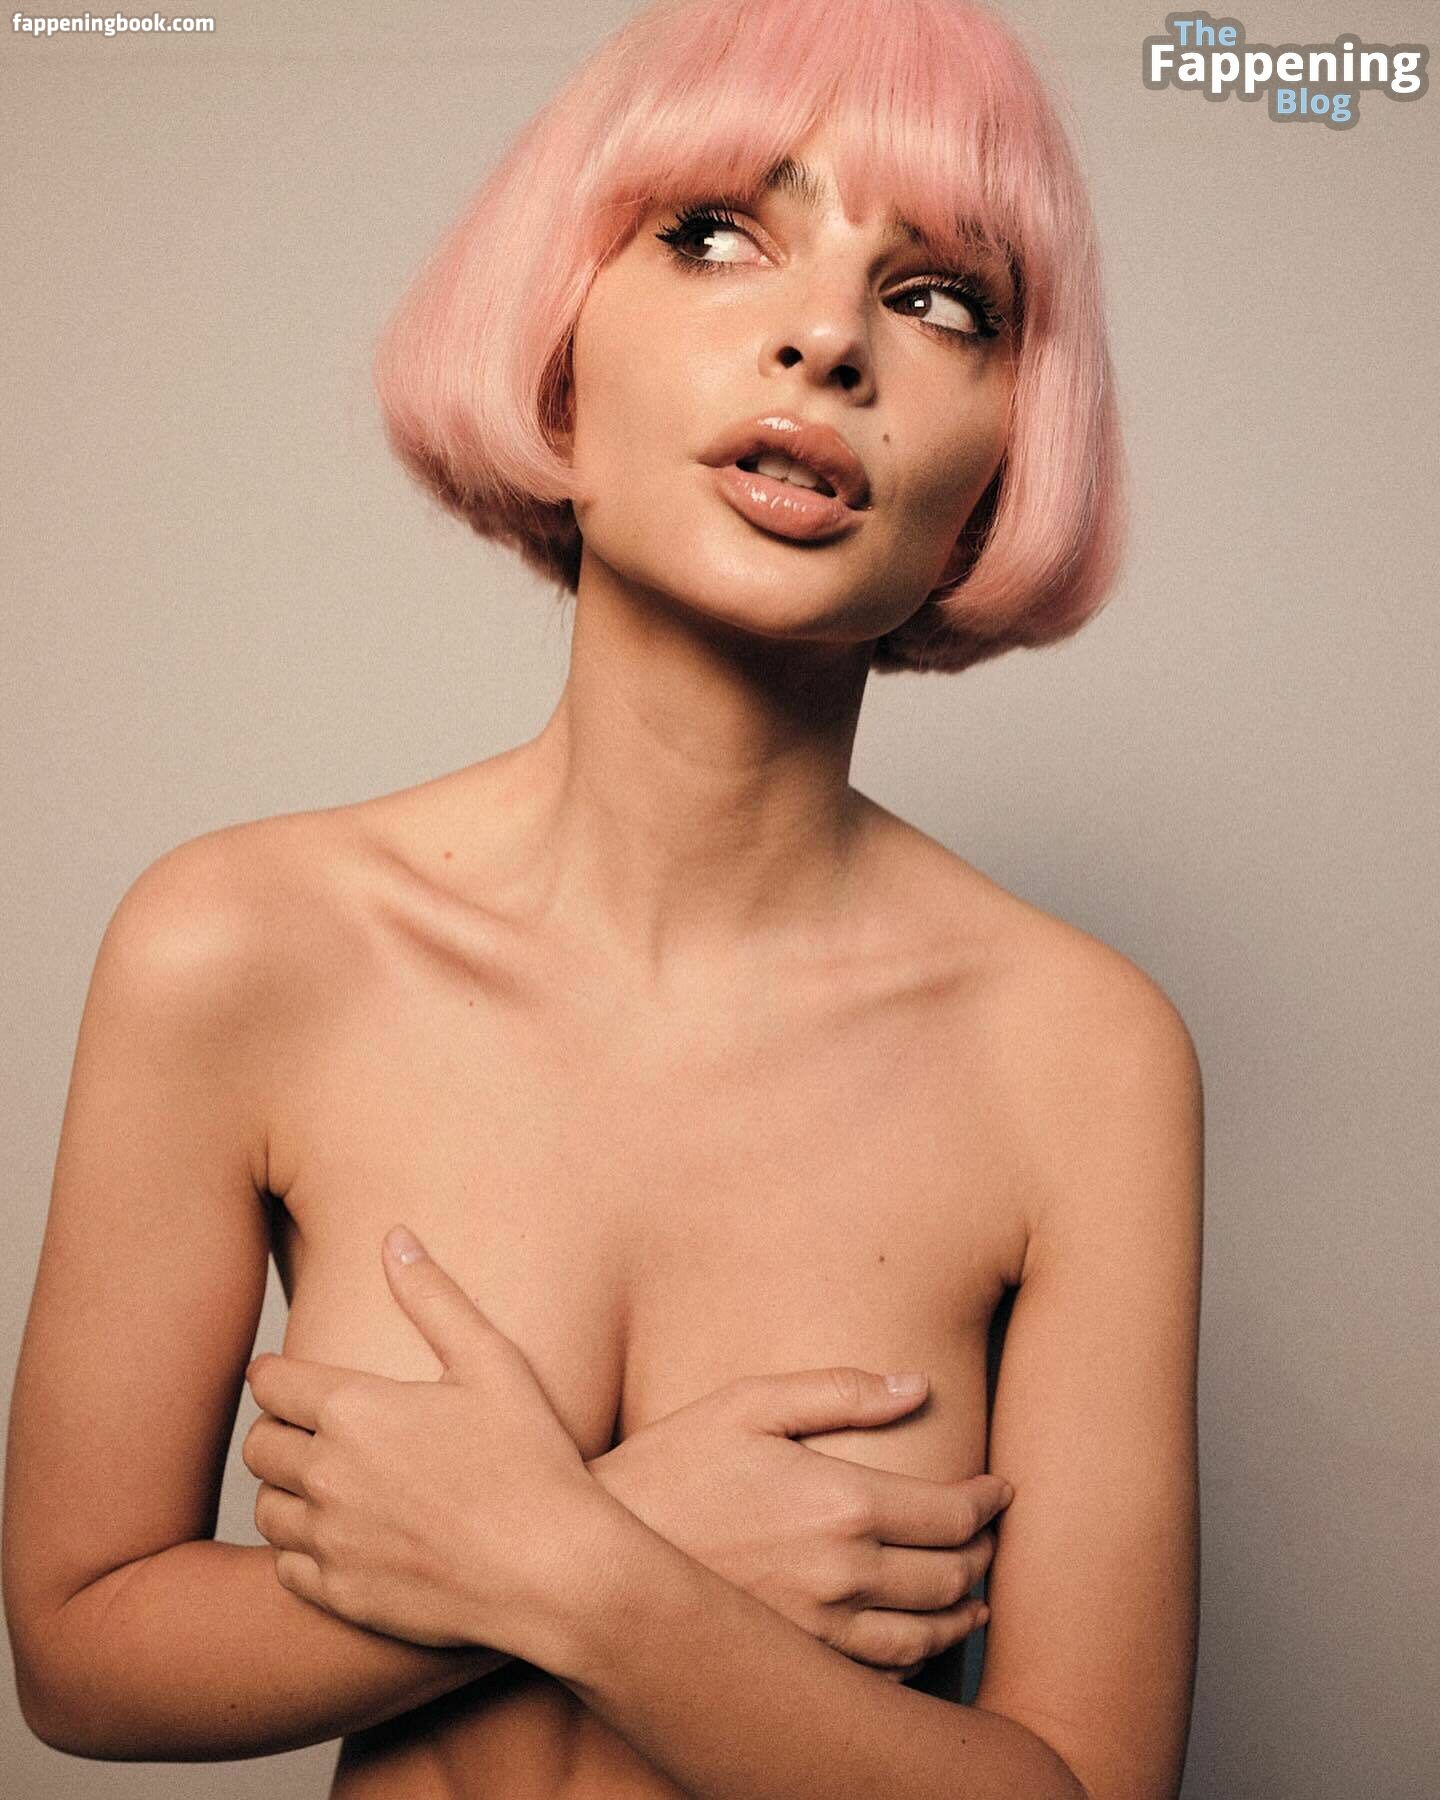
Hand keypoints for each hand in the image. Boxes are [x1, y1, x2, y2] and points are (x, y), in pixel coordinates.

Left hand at [242, 1225, 613, 1660]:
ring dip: (287, 1492)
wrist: (554, 1572)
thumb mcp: (492, 1361)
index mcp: (354, 1410)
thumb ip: (434, 1297)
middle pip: (258, 1446)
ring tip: (326, 1483)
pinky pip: (287, 1569)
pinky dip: (303, 1551)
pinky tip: (343, 1538)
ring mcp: (331, 1541)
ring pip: (267, 1510)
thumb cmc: (531, 1459)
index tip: (288, 1376)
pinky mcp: (341, 1596)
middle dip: (278, 1431)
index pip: (270, 1383)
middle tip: (310, 1428)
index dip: (275, 1375)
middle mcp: (327, 1474)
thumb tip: (396, 1238)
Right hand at [589, 1371, 1009, 1682]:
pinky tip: (913, 1642)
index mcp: (842, 1502)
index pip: (951, 1512)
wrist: (598, 1556)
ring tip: (971, 1601)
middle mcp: (844, 1575)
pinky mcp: (795, 1667)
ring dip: (959, 1617)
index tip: (999, 1492)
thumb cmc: (671, 1466)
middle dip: (981, 1556)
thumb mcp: (748, 1403)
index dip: (988, 1503)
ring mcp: (821, 1632)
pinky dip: (913, 1662)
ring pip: (925, 1637)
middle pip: (950, 1577)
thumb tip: (917, 1385)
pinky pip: (880, 1678)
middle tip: (989, 1540)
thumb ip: (839, 1390)